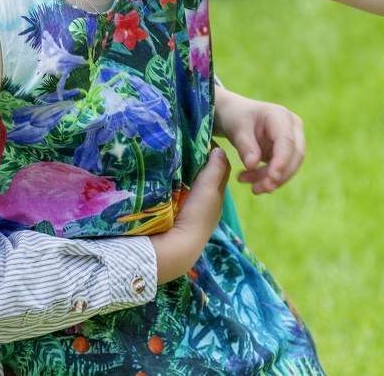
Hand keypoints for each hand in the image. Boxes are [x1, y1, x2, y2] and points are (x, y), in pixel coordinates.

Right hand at [149, 146, 229, 282]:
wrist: (175, 247)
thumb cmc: (196, 216)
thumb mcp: (209, 190)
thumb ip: (215, 170)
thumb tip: (220, 149)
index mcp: (216, 197)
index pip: (219, 168)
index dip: (212, 152)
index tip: (199, 136)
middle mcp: (204, 203)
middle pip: (204, 175)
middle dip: (197, 159)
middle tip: (183, 141)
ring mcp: (188, 209)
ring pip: (189, 184)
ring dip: (183, 170)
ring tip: (171, 154)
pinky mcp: (172, 214)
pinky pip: (176, 192)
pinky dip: (173, 181)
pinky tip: (163, 174)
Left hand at [214, 86, 304, 194]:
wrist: (235, 115)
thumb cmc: (235, 117)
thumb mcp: (236, 128)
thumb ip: (245, 145)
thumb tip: (252, 165)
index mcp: (280, 116)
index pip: (287, 141)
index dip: (282, 161)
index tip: (271, 178)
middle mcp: (292, 127)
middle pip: (294, 156)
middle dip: (277, 176)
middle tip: (257, 189)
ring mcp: (292, 140)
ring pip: (290, 166)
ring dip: (271, 180)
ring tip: (252, 188)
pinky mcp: (286, 152)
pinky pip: (283, 169)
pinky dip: (269, 179)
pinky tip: (254, 184)